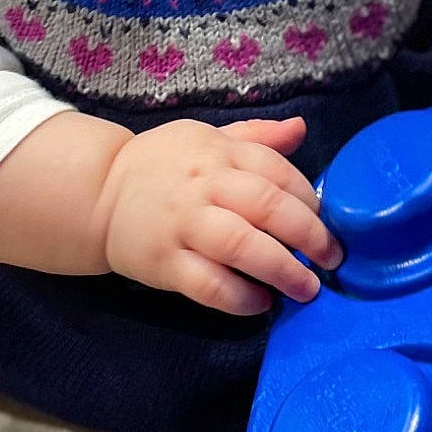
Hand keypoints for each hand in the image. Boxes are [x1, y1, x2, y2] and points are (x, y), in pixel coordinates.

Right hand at [94, 116, 339, 315]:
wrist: (98, 193)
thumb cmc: (163, 165)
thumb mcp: (207, 138)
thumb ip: (256, 137)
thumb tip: (301, 128)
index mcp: (218, 152)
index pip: (276, 170)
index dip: (309, 198)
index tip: (327, 221)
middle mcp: (203, 185)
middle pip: (267, 206)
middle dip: (310, 235)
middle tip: (333, 259)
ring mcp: (183, 224)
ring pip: (241, 246)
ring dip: (282, 269)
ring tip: (307, 288)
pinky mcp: (164, 262)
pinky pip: (207, 284)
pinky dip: (239, 297)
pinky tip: (260, 303)